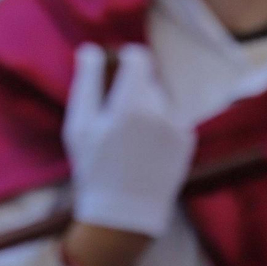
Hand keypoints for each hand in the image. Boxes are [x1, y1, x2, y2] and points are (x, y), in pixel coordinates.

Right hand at [63, 44, 194, 239]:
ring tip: (130, 138)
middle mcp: (161, 113)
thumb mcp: (79, 126)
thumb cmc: (94, 168)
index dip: (127, 59)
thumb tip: (91, 50)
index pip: (140, 58)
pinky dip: (160, 125)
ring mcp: (178, 128)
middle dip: (134, 89)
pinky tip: (144, 149)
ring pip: (162, 100)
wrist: (124, 215)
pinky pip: (172, 119)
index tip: (116, 70)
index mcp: (131, 105)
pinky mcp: (187, 143)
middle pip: (150, 80)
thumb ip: (87, 83)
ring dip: (147, 108)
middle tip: (115, 116)